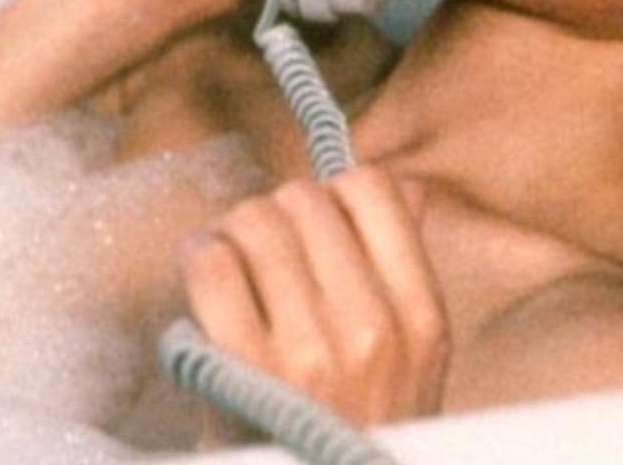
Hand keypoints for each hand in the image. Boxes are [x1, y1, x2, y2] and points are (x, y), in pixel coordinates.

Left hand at [177, 166, 449, 438]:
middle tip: (260, 253)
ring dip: (232, 233)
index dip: (333, 193)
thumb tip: (406, 188)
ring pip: (256, 220)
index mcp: (422, 319)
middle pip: (305, 200)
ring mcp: (307, 348)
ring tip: (231, 266)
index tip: (313, 226)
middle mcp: (372, 327)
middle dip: (274, 216)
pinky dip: (199, 257)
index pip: (377, 191)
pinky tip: (205, 281)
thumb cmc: (351, 433)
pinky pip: (211, 261)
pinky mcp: (241, 366)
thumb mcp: (411, 365)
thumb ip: (405, 274)